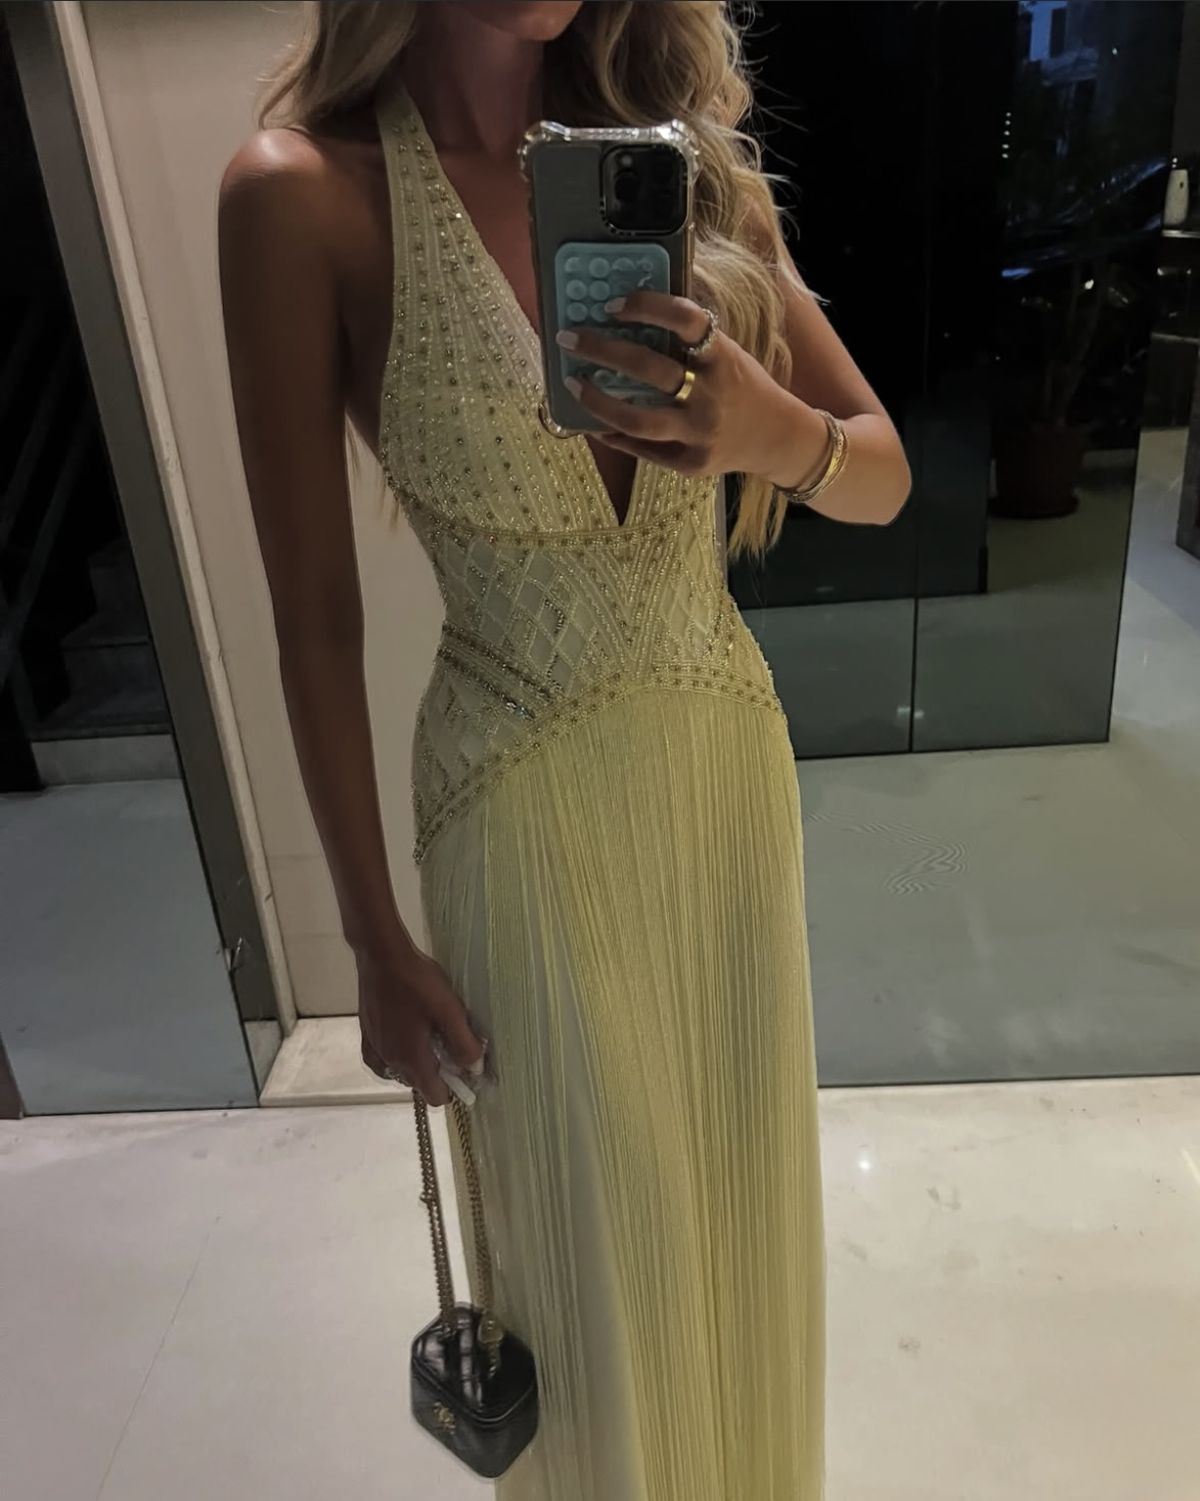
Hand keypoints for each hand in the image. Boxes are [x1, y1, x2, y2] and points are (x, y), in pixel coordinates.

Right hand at [357, 946, 487, 1107]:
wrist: (381, 955)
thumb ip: (464, 1043)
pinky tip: (403, 1038)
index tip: (462, 1066)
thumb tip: (475, 1069)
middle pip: (418, 1084)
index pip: (435, 1097)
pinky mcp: (365, 1034)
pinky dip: (395, 1056)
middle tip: (448, 1042)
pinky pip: (381, 1060)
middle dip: (436, 1072)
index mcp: (411, 1059)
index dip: (453, 1087)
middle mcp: (389, 1061)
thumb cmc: (417, 981)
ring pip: (399, 1072)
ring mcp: (374, 1048)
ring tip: (428, 1035)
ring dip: (416, 1062)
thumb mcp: (450, 1010)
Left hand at [557, 290, 813, 481]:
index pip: (686, 320)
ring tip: (572, 384)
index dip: (648, 307)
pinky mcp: (690, 463)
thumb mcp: (728, 354)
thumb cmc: (743, 387)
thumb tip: (631, 316)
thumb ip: (691, 342)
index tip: (613, 305)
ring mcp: (700, 433)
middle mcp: (712, 395)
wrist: (777, 438)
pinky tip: (594, 422)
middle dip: (602, 350)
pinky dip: (614, 434)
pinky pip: (644, 449)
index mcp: (723, 358)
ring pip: (639, 420)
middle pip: (650, 369)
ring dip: (597, 401)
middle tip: (569, 338)